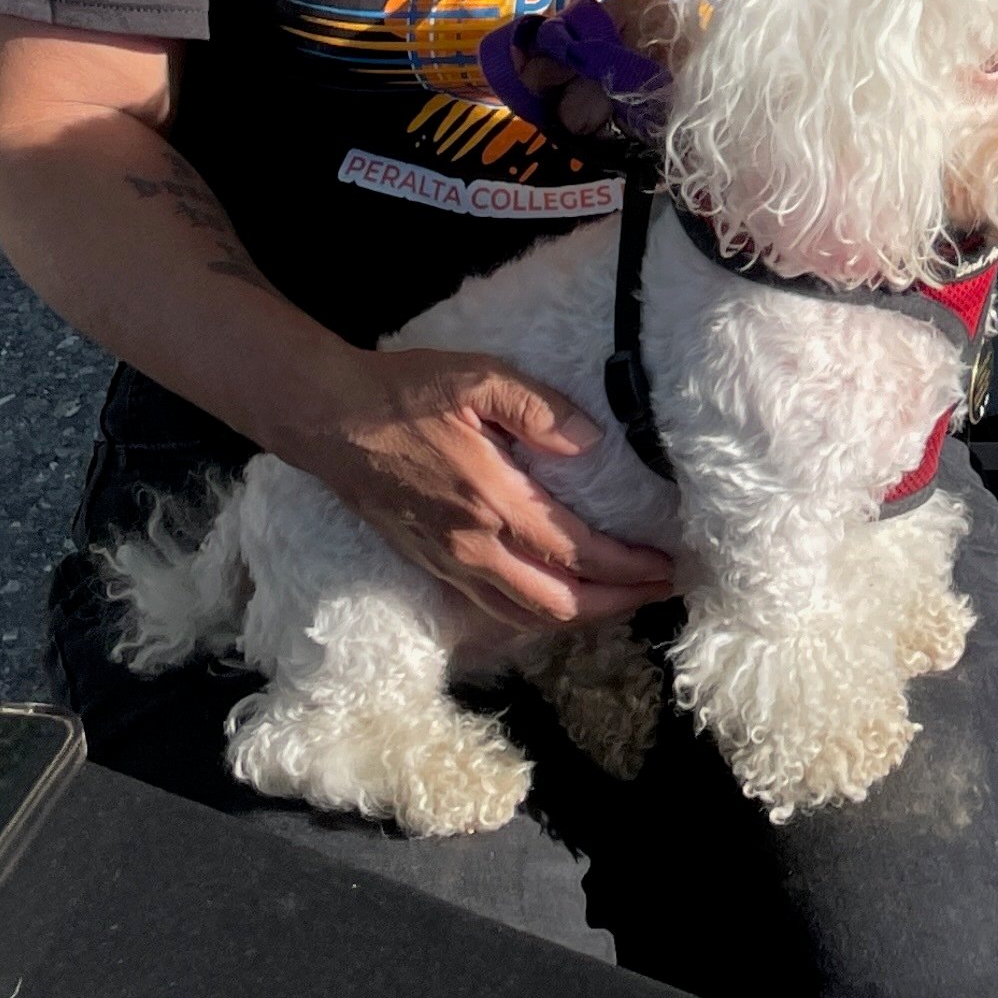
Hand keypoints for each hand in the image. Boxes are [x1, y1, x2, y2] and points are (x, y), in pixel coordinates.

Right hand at [277, 346, 676, 631]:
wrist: (330, 419)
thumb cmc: (405, 393)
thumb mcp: (479, 379)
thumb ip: (540, 409)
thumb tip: (589, 443)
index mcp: (492, 500)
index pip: (576, 552)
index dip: (627, 567)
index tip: (666, 564)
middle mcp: (472, 545)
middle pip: (557, 604)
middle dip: (616, 603)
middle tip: (660, 589)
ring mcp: (448, 563)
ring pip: (524, 617)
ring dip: (580, 617)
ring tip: (620, 599)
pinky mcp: (431, 566)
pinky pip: (493, 609)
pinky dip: (537, 614)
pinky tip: (560, 598)